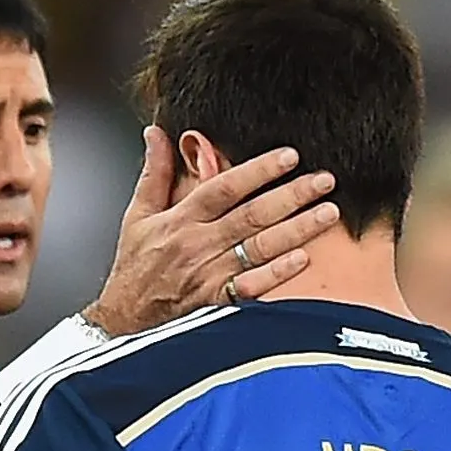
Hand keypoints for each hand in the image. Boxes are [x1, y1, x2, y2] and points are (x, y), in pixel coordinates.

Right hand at [84, 128, 340, 336]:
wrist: (123, 318)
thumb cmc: (135, 264)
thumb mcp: (137, 214)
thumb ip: (154, 172)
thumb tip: (155, 132)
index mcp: (179, 219)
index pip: (222, 187)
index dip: (257, 171)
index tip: (290, 156)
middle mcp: (195, 244)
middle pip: (250, 215)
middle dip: (291, 195)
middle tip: (325, 180)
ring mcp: (207, 273)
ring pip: (257, 247)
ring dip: (295, 230)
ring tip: (327, 213)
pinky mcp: (214, 301)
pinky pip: (250, 287)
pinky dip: (275, 274)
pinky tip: (302, 259)